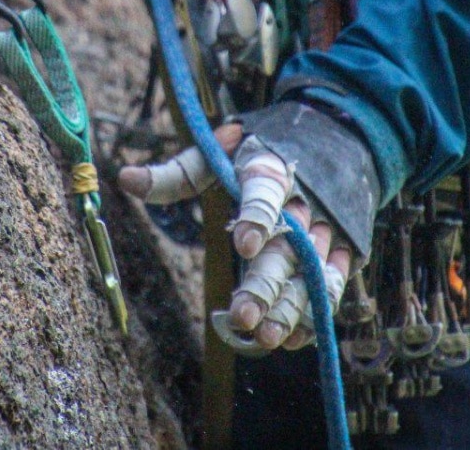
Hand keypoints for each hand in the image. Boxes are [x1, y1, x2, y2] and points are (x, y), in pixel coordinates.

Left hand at [118, 123, 352, 349]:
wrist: (336, 133)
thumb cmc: (261, 149)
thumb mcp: (220, 152)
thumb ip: (176, 173)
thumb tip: (123, 179)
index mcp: (270, 166)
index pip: (266, 191)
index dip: (258, 217)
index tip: (242, 245)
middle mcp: (305, 199)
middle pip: (288, 246)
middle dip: (266, 283)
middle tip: (241, 316)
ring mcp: (330, 226)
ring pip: (312, 272)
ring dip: (291, 307)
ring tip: (264, 337)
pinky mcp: (346, 246)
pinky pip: (334, 284)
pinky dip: (315, 312)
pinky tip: (292, 337)